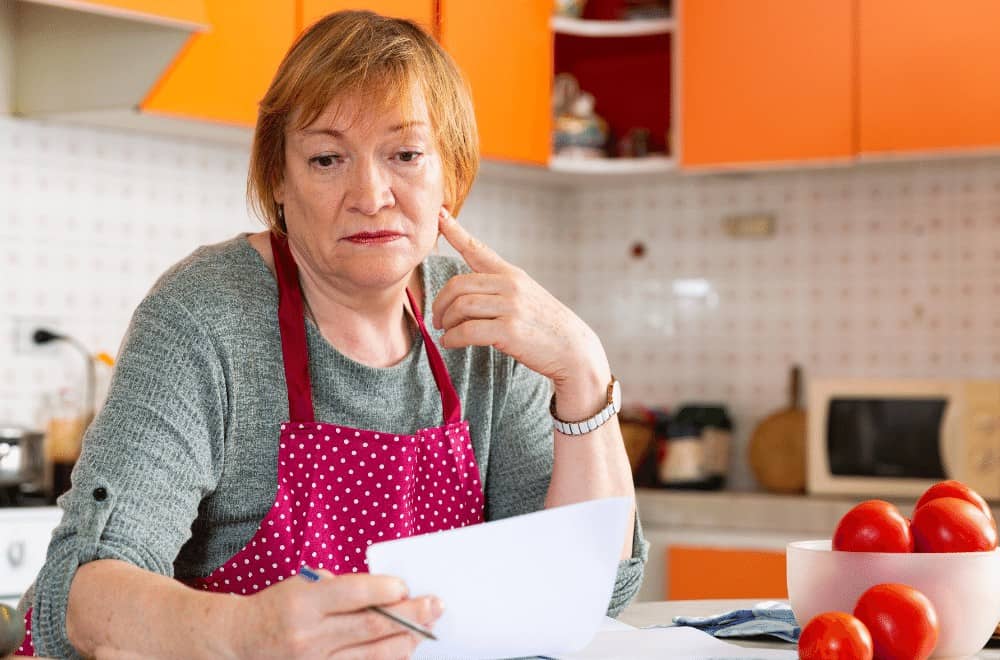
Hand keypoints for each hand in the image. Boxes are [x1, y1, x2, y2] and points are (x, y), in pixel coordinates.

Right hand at [232, 570, 442, 658]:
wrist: (241, 640)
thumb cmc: (280, 605)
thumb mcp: (304, 585)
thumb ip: (343, 589)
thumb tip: (389, 595)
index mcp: (304, 602)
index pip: (353, 594)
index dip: (384, 589)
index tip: (405, 586)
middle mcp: (310, 636)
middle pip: (371, 626)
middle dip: (410, 615)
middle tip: (435, 606)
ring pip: (372, 655)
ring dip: (406, 641)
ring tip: (426, 629)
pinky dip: (386, 659)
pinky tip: (402, 649)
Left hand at [433, 208, 608, 394]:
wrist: (573, 349)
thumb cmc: (545, 326)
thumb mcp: (526, 296)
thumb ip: (498, 289)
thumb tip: (462, 296)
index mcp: (512, 274)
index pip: (478, 249)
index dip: (456, 231)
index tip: (440, 215)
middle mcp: (511, 285)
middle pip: (458, 285)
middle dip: (440, 303)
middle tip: (437, 319)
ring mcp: (511, 307)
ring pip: (461, 307)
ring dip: (446, 322)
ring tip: (445, 332)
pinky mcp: (509, 331)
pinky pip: (467, 330)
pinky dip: (453, 338)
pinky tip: (451, 343)